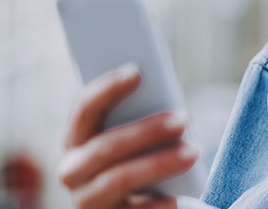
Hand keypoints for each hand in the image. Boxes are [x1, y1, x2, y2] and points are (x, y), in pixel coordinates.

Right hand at [57, 65, 199, 208]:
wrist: (136, 204)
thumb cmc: (142, 154)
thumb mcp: (137, 134)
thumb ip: (142, 115)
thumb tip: (167, 101)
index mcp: (76, 138)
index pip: (84, 109)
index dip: (107, 89)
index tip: (137, 72)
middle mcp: (72, 171)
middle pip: (105, 147)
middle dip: (146, 131)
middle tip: (184, 119)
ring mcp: (88, 200)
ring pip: (119, 179)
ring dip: (159, 163)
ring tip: (194, 152)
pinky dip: (159, 203)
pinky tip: (180, 196)